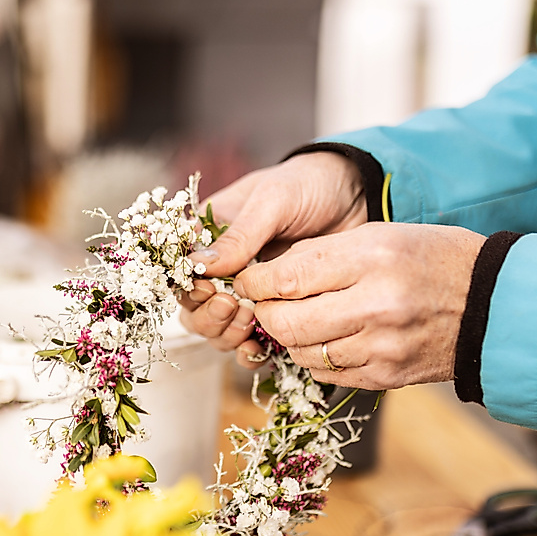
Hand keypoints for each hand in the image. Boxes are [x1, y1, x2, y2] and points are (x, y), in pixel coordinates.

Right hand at [178, 152, 365, 364]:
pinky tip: (259, 346)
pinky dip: (248, 350)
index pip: (180, 271)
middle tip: (231, 305)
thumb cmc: (308, 185)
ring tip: (248, 317)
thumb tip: (198, 266)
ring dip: (224, 332)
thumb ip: (238, 236)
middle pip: (193, 308)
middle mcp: (222, 268)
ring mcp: (247, 291)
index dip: (187, 287)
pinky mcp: (275, 309)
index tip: (207, 288)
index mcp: (209, 234)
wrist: (356, 195)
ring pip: (216, 329)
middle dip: (206, 315)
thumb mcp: (272, 201)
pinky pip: (250, 341)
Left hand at [233, 222, 485, 389]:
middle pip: (285, 322)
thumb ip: (319, 255)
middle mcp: (375, 304)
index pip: (286, 277)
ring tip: (302, 318)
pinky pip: (326, 373)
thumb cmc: (429, 259)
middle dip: (265, 313)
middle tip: (268, 304)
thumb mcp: (378, 236)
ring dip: (290, 337)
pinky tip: (330, 338)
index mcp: (371, 258)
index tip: (248, 280)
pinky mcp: (385, 376)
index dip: (254, 282)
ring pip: (301, 351)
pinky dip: (316, 357)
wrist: (491, 304)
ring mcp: (381, 346)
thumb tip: (263, 275)